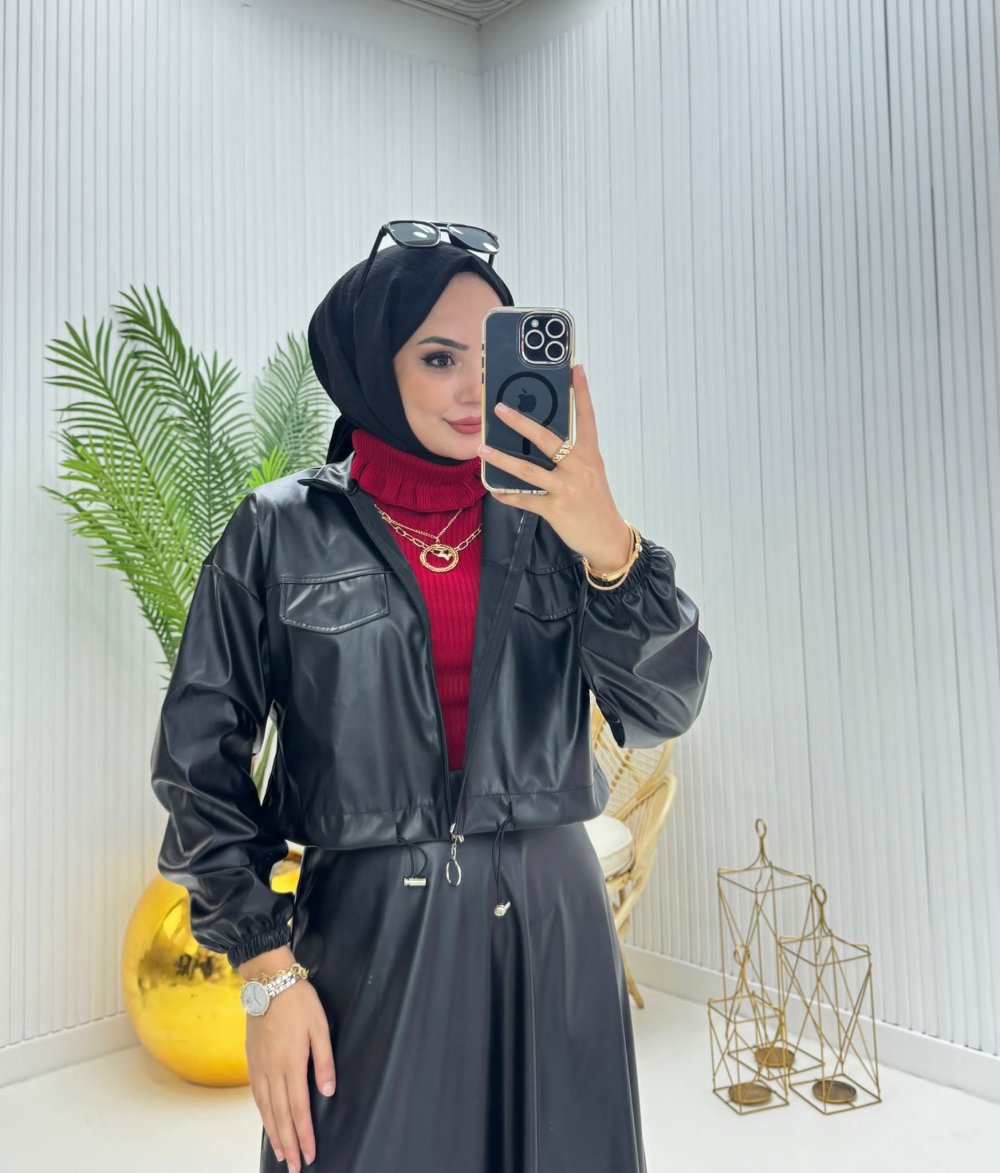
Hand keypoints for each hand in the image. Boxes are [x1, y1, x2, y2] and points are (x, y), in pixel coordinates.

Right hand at [246, 979, 335, 1170]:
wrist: (268, 982)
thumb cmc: (299, 1002)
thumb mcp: (320, 1026)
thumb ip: (324, 1061)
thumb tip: (328, 1091)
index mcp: (291, 1063)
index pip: (299, 1109)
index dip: (305, 1134)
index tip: (310, 1154)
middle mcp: (272, 1070)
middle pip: (281, 1115)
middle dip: (290, 1143)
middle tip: (296, 1167)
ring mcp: (259, 1066)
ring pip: (266, 1109)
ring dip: (275, 1134)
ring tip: (282, 1154)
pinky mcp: (252, 1060)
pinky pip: (256, 1095)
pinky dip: (262, 1114)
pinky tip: (267, 1122)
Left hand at [478, 362, 632, 574]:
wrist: (607, 538)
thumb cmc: (596, 502)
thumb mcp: (591, 473)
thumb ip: (573, 455)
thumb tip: (544, 439)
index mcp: (590, 455)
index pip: (586, 418)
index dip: (582, 393)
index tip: (575, 368)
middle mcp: (579, 468)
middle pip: (547, 440)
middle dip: (521, 423)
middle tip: (499, 408)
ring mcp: (566, 489)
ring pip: (528, 470)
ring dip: (502, 459)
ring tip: (482, 448)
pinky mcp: (555, 510)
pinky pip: (525, 500)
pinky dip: (508, 495)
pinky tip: (494, 490)